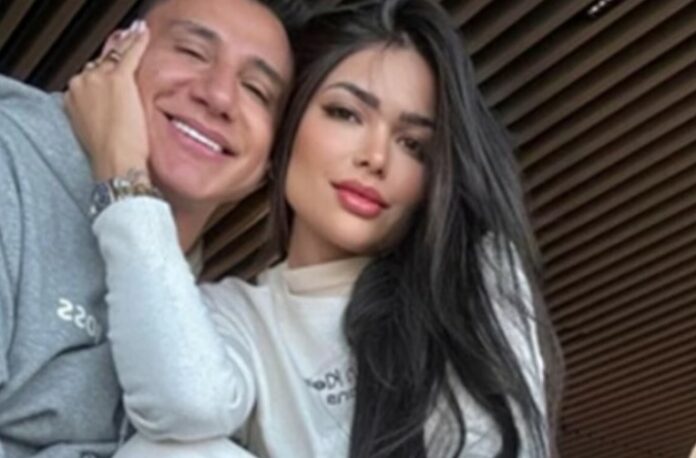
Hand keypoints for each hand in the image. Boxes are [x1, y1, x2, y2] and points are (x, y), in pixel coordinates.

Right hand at [65, 21, 150, 181]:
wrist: (115, 161)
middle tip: (126, 58)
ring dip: (125, 48)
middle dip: (113, 64)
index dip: (102, 75)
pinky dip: (138, 42)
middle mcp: (80, 83)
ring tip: (135, 39)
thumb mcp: (93, 131)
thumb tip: (109, 111)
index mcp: (72, 97)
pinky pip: (129, 53)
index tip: (111, 73)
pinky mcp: (119, 79)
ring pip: (114, 56)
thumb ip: (97, 114)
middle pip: (99, 65)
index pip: (88, 77)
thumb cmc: (108, 155)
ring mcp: (98, 79)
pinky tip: (144, 34)